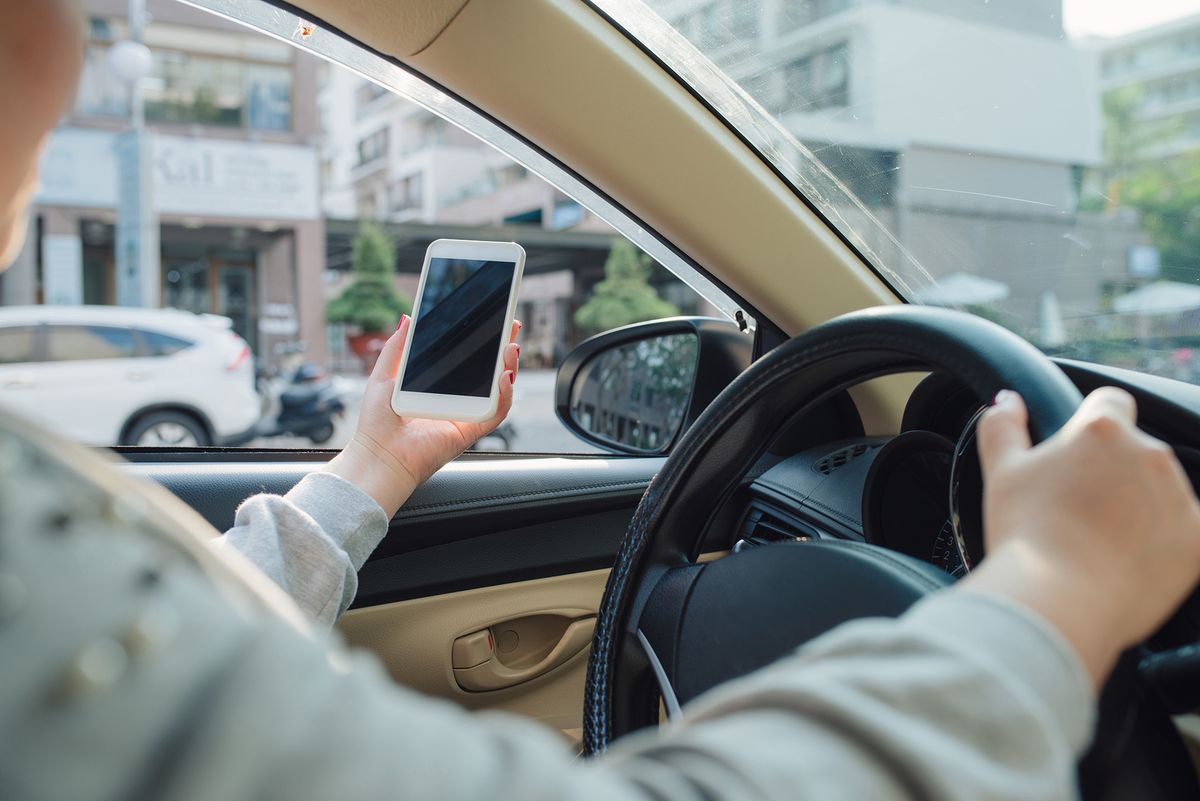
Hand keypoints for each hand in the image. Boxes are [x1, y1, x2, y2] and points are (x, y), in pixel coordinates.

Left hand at [323, 315, 521, 515]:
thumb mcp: (383, 375)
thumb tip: (407, 319)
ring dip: (510, 367)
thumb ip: (396, 348)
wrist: (377, 455)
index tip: (491, 319)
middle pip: (489, 371)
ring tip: (510, 348)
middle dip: (504, 348)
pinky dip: (505, 396)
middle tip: (511, 325)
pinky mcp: (470, 430)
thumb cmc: (377, 423)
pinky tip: (504, 378)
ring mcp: (465, 415)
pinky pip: (496, 413)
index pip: (468, 359)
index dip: (483, 340)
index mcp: (439, 386)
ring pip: (499, 390)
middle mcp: (457, 400)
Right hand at [962, 388, 1199, 686]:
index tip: (1077, 455)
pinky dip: (1162, 543)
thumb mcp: (1000, 473)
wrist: (1057, 601)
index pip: (1110, 401)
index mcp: (1102, 430)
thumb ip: (1002, 426)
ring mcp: (1180, 498)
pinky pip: (1183, 532)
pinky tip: (1127, 561)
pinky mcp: (1198, 541)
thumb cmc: (1025, 534)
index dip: (1091, 424)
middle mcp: (1150, 454)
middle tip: (1077, 510)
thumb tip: (1007, 399)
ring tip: (1100, 542)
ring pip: (1161, 491)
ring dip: (1140, 506)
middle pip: (1136, 450)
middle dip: (1114, 472)